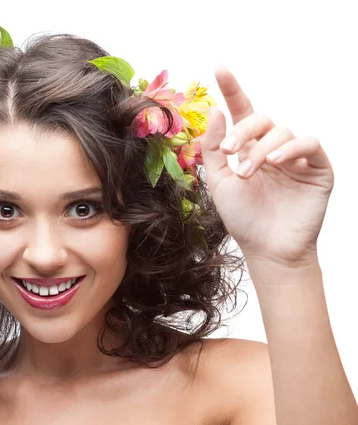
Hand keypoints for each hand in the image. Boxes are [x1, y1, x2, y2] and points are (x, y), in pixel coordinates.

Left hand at [199, 66, 334, 267]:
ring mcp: (295, 157)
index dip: (232, 89)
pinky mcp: (317, 168)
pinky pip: (308, 144)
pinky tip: (275, 162)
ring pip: (281, 131)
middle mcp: (271, 148)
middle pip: (260, 118)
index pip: (241, 112)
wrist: (267, 249)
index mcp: (247, 149)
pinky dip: (290, 148)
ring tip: (249, 172)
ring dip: (261, 148)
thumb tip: (216, 111)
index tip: (218, 67)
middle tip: (231, 153)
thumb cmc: (243, 219)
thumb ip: (214, 149)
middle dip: (242, 132)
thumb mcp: (219, 183)